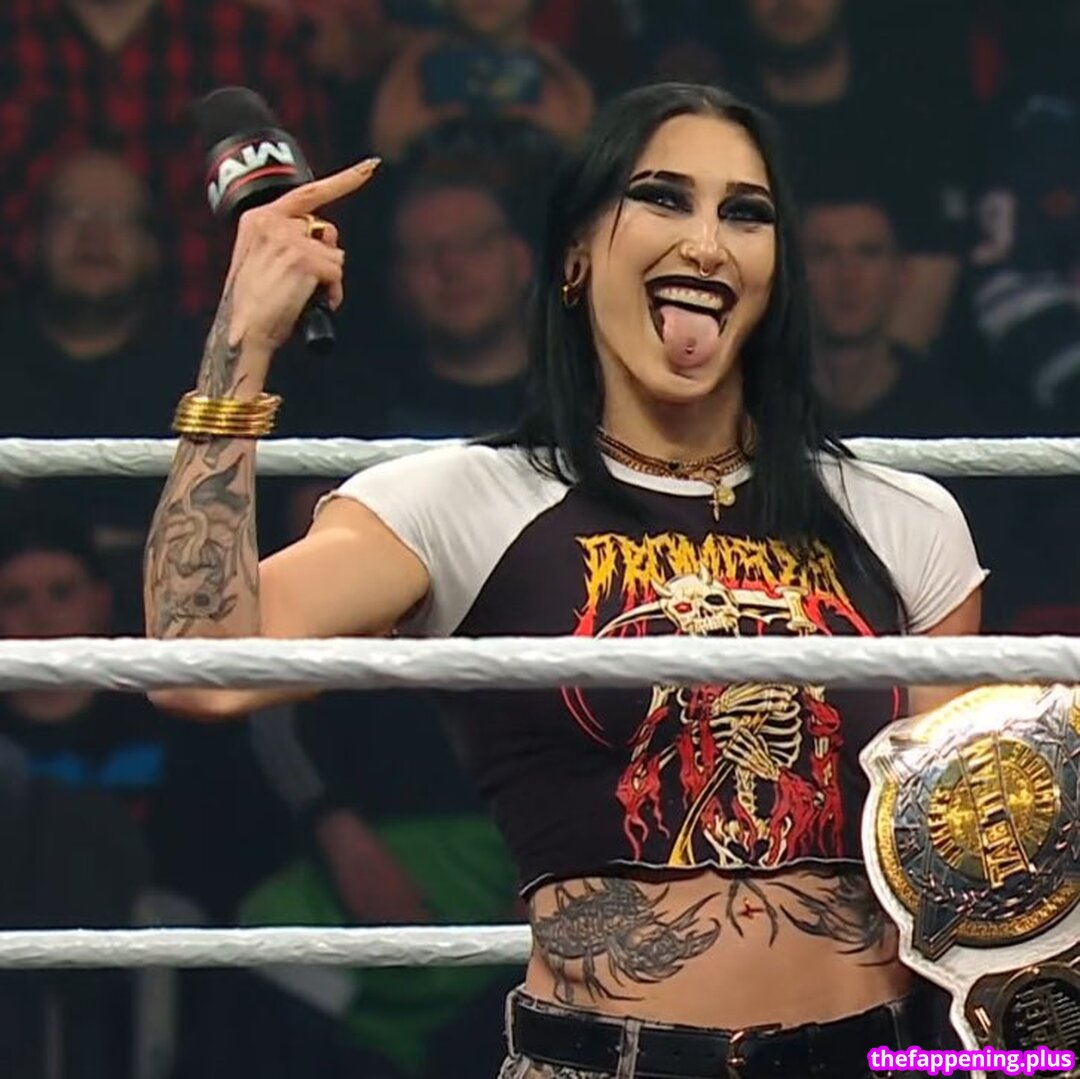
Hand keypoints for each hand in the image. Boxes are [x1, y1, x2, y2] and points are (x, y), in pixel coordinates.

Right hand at [222, 157, 380, 360]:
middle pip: (325, 230)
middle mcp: (273, 222)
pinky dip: (332, 293)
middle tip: (305, 282)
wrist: (244, 331)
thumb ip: (287, 240)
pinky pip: (337, 274)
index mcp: (258, 218)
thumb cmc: (255, 305)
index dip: (344, 180)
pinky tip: (310, 303)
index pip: (307, 193)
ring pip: (335, 256)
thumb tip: (326, 238)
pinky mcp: (304, 260)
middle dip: (325, 257)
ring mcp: (289, 239)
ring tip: (303, 296)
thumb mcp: (264, 261)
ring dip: (328, 279)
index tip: (371, 166)